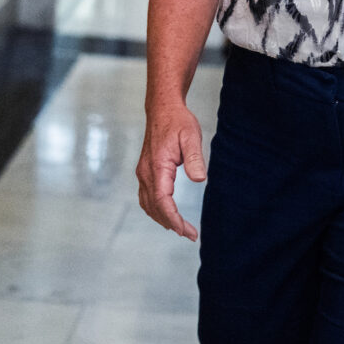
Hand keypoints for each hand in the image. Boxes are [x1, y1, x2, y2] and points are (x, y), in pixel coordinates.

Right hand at [136, 102, 206, 238]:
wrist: (162, 109)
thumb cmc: (178, 122)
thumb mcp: (191, 136)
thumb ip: (195, 158)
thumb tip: (200, 179)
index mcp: (158, 166)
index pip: (162, 200)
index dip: (173, 218)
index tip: (186, 231)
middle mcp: (146, 172)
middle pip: (154, 207)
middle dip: (171, 223)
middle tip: (190, 234)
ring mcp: (143, 172)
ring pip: (148, 204)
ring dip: (162, 219)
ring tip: (181, 229)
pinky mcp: (145, 171)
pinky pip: (146, 197)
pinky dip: (156, 210)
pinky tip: (168, 214)